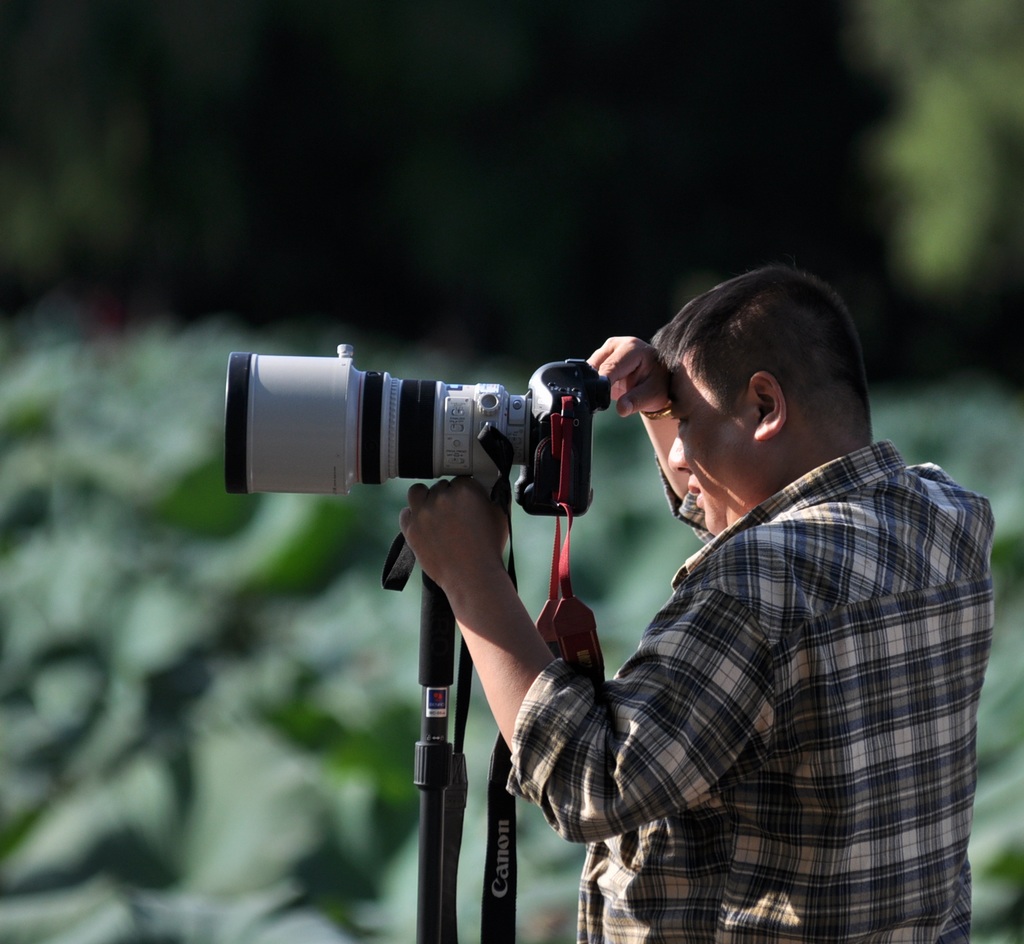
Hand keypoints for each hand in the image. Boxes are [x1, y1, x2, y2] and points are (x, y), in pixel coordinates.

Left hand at [399, 477, 508, 594]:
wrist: (473, 577)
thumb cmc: (489, 548)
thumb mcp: (500, 516)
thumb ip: (494, 495)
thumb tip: (491, 485)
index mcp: (466, 490)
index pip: (460, 479)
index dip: (463, 491)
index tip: (465, 503)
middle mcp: (443, 497)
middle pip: (440, 486)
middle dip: (446, 498)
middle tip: (453, 514)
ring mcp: (424, 512)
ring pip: (418, 492)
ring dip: (424, 499)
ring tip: (432, 511)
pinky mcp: (411, 529)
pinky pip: (405, 513)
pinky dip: (412, 517)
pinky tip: (422, 524)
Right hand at [588, 337, 671, 417]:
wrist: (657, 379)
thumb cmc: (657, 384)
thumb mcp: (652, 395)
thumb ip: (636, 401)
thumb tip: (621, 409)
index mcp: (631, 349)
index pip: (609, 367)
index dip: (602, 385)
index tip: (600, 399)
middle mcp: (617, 344)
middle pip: (595, 367)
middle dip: (597, 385)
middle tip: (608, 398)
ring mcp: (607, 349)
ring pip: (589, 369)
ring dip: (595, 383)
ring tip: (612, 391)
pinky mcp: (600, 357)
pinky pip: (589, 371)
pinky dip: (593, 382)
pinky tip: (607, 388)